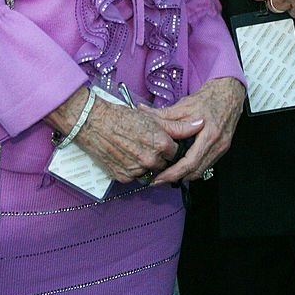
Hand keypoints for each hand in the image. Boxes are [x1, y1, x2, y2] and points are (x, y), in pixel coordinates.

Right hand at [46, 88, 203, 184]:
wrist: (93, 122)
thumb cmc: (121, 117)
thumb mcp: (152, 118)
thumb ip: (178, 125)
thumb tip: (200, 123)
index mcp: (160, 144)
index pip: (175, 152)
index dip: (168, 145)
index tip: (162, 140)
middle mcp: (150, 160)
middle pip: (163, 163)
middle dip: (158, 155)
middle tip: (145, 142)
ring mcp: (136, 170)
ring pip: (149, 171)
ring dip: (145, 163)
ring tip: (133, 147)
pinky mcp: (123, 177)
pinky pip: (134, 176)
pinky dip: (132, 168)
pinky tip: (125, 154)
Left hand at [143, 76, 244, 184]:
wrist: (229, 93)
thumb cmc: (209, 97)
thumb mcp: (184, 105)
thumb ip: (163, 114)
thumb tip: (143, 112)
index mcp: (209, 133)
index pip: (190, 162)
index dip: (174, 173)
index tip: (159, 178)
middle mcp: (217, 144)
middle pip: (196, 171)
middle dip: (176, 178)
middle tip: (159, 180)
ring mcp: (222, 148)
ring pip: (201, 170)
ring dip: (185, 175)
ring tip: (167, 174)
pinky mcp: (222, 148)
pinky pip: (206, 164)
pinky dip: (193, 168)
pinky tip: (182, 165)